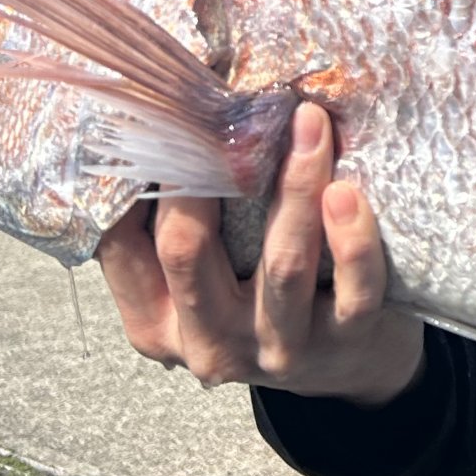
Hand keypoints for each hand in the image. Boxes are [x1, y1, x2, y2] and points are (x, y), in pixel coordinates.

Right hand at [94, 101, 425, 405]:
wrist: (346, 368)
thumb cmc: (260, 299)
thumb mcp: (202, 281)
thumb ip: (169, 226)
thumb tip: (154, 121)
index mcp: (156, 321)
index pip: (122, 245)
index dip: (136, 174)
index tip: (157, 109)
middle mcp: (209, 342)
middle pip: (187, 250)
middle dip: (208, 170)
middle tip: (230, 106)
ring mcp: (278, 349)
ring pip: (281, 267)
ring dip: (294, 188)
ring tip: (309, 125)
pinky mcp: (344, 343)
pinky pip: (353, 292)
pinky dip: (351, 241)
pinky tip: (347, 192)